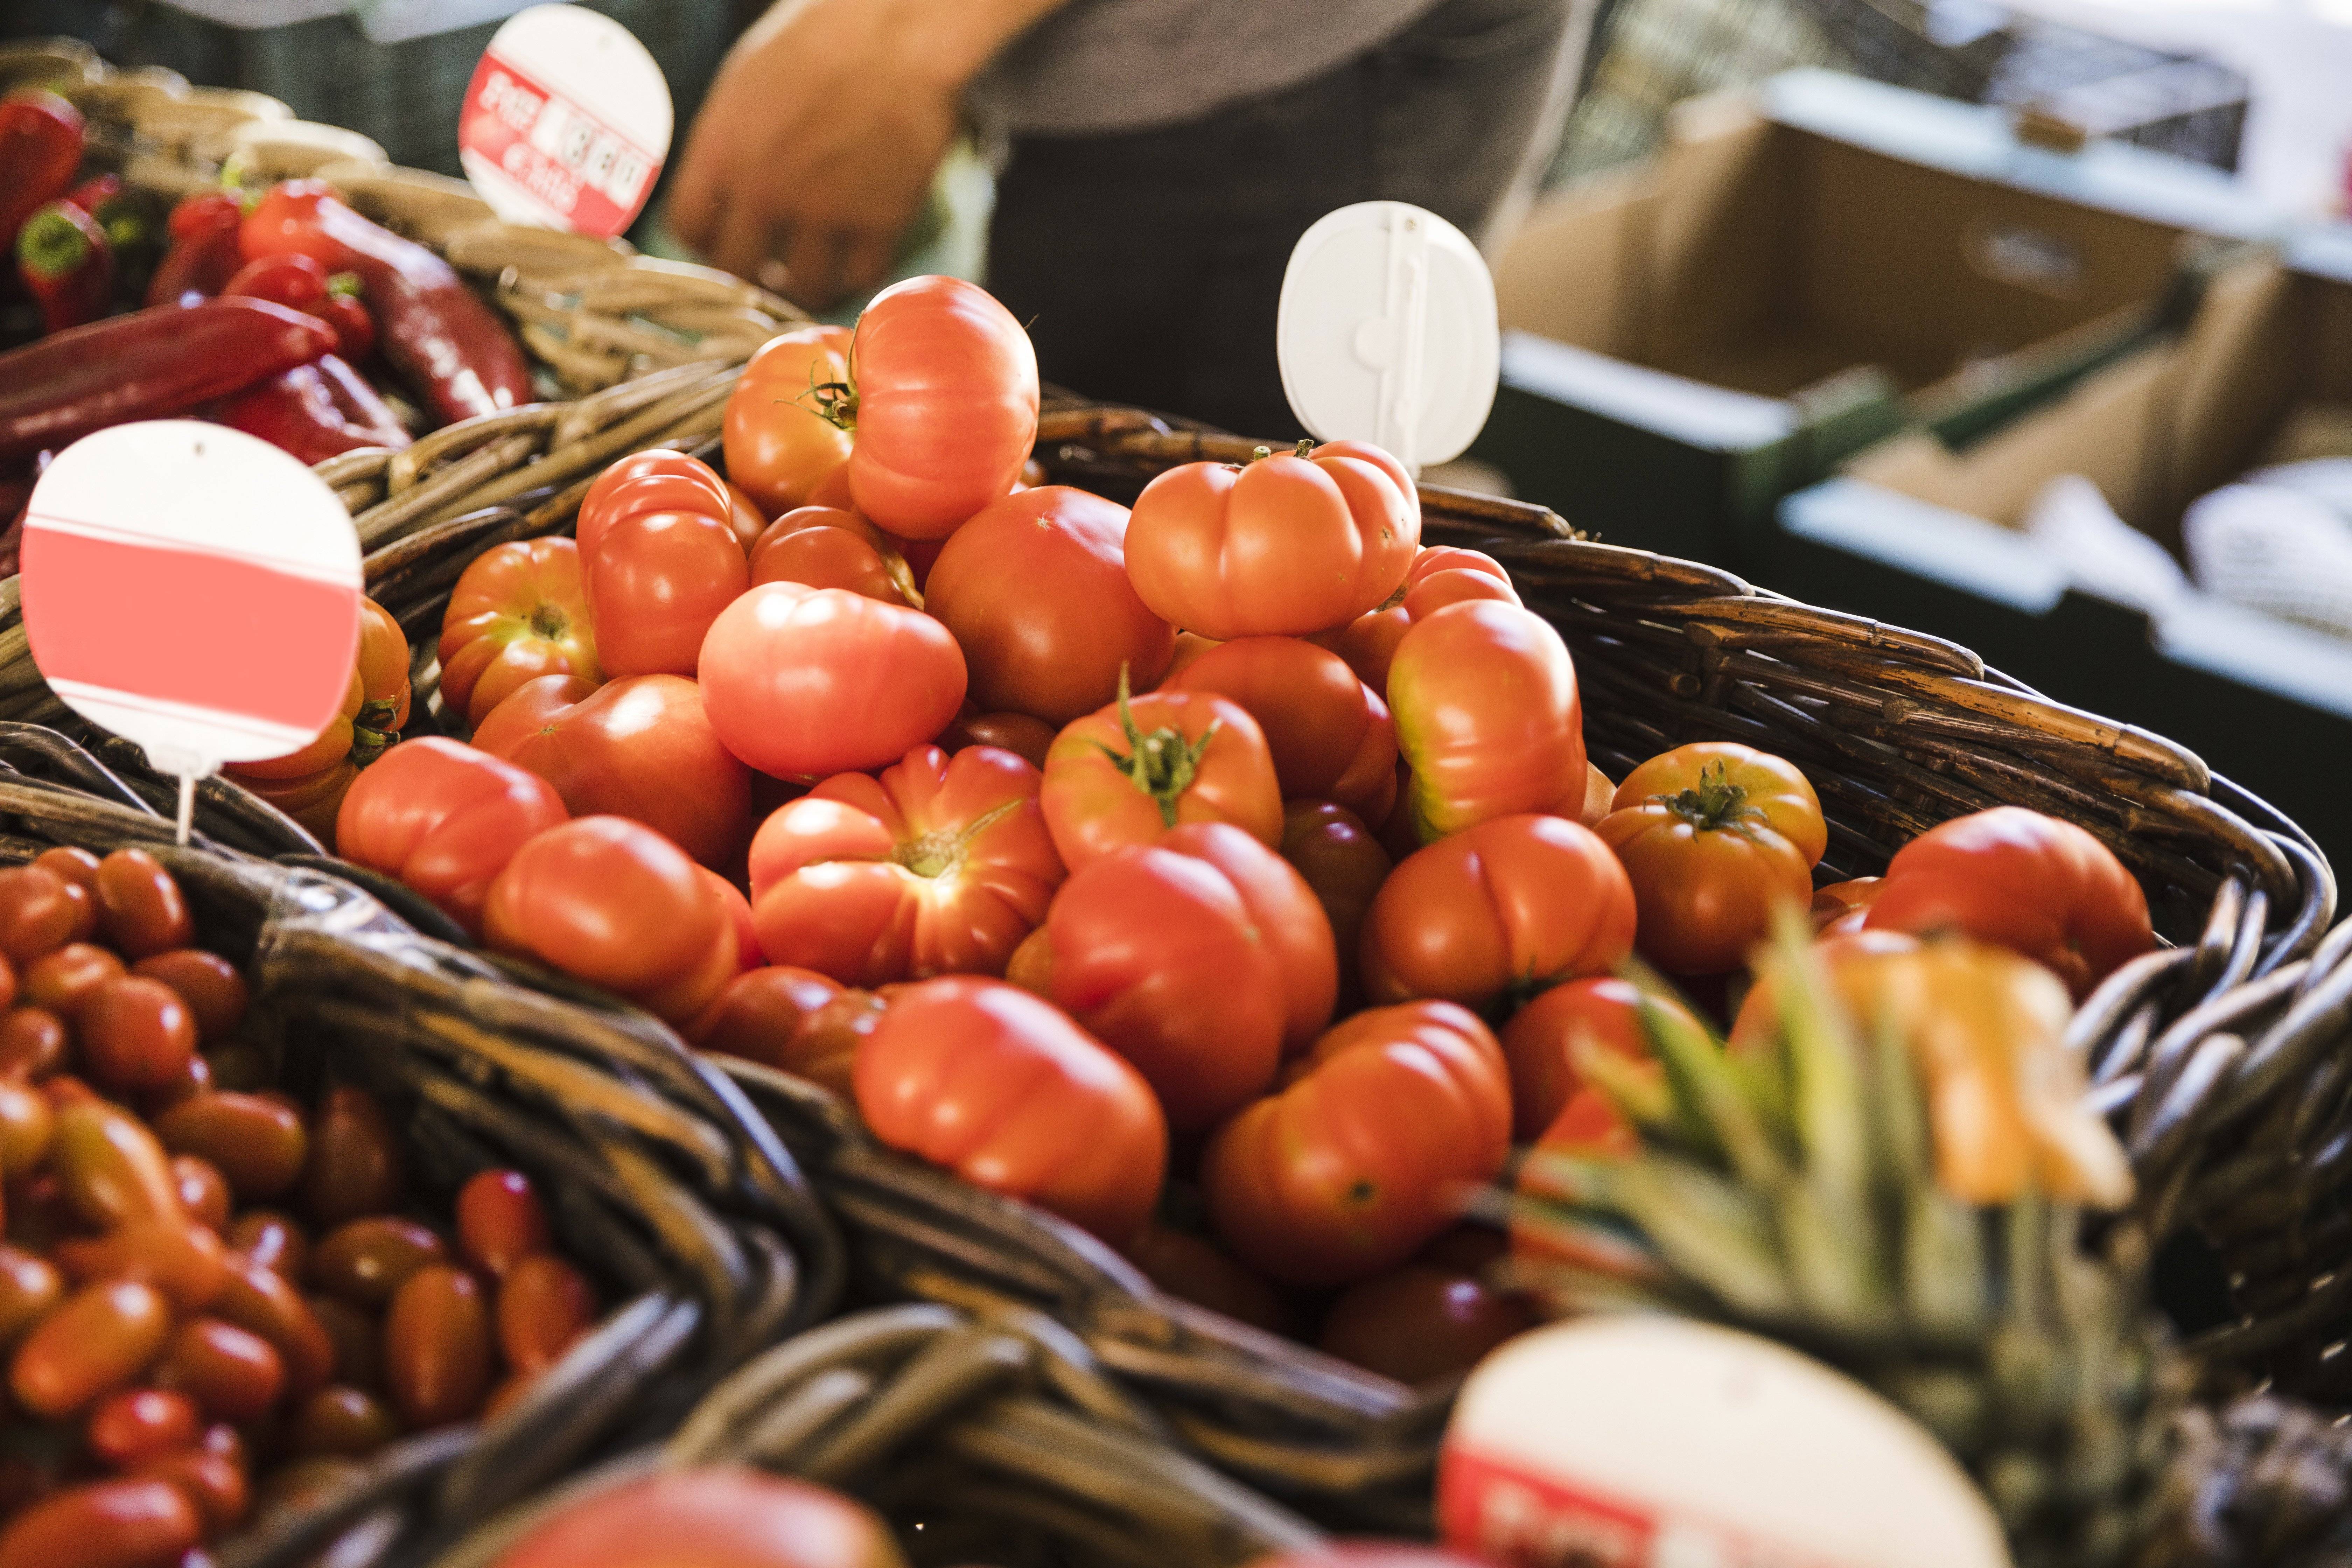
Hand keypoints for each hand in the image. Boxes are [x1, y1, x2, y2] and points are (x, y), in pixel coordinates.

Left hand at [670, 0, 1059, 307]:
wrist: (899, 29)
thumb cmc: (823, 38)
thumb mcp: (747, 80)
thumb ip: (729, 139)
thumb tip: (723, 186)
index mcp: (722, 148)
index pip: (687, 227)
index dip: (703, 241)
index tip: (720, 240)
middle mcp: (765, 188)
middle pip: (736, 270)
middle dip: (748, 274)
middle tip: (766, 268)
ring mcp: (824, 209)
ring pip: (801, 286)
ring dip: (802, 284)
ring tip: (811, 270)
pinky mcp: (880, 220)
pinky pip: (860, 275)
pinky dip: (855, 274)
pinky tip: (853, 259)